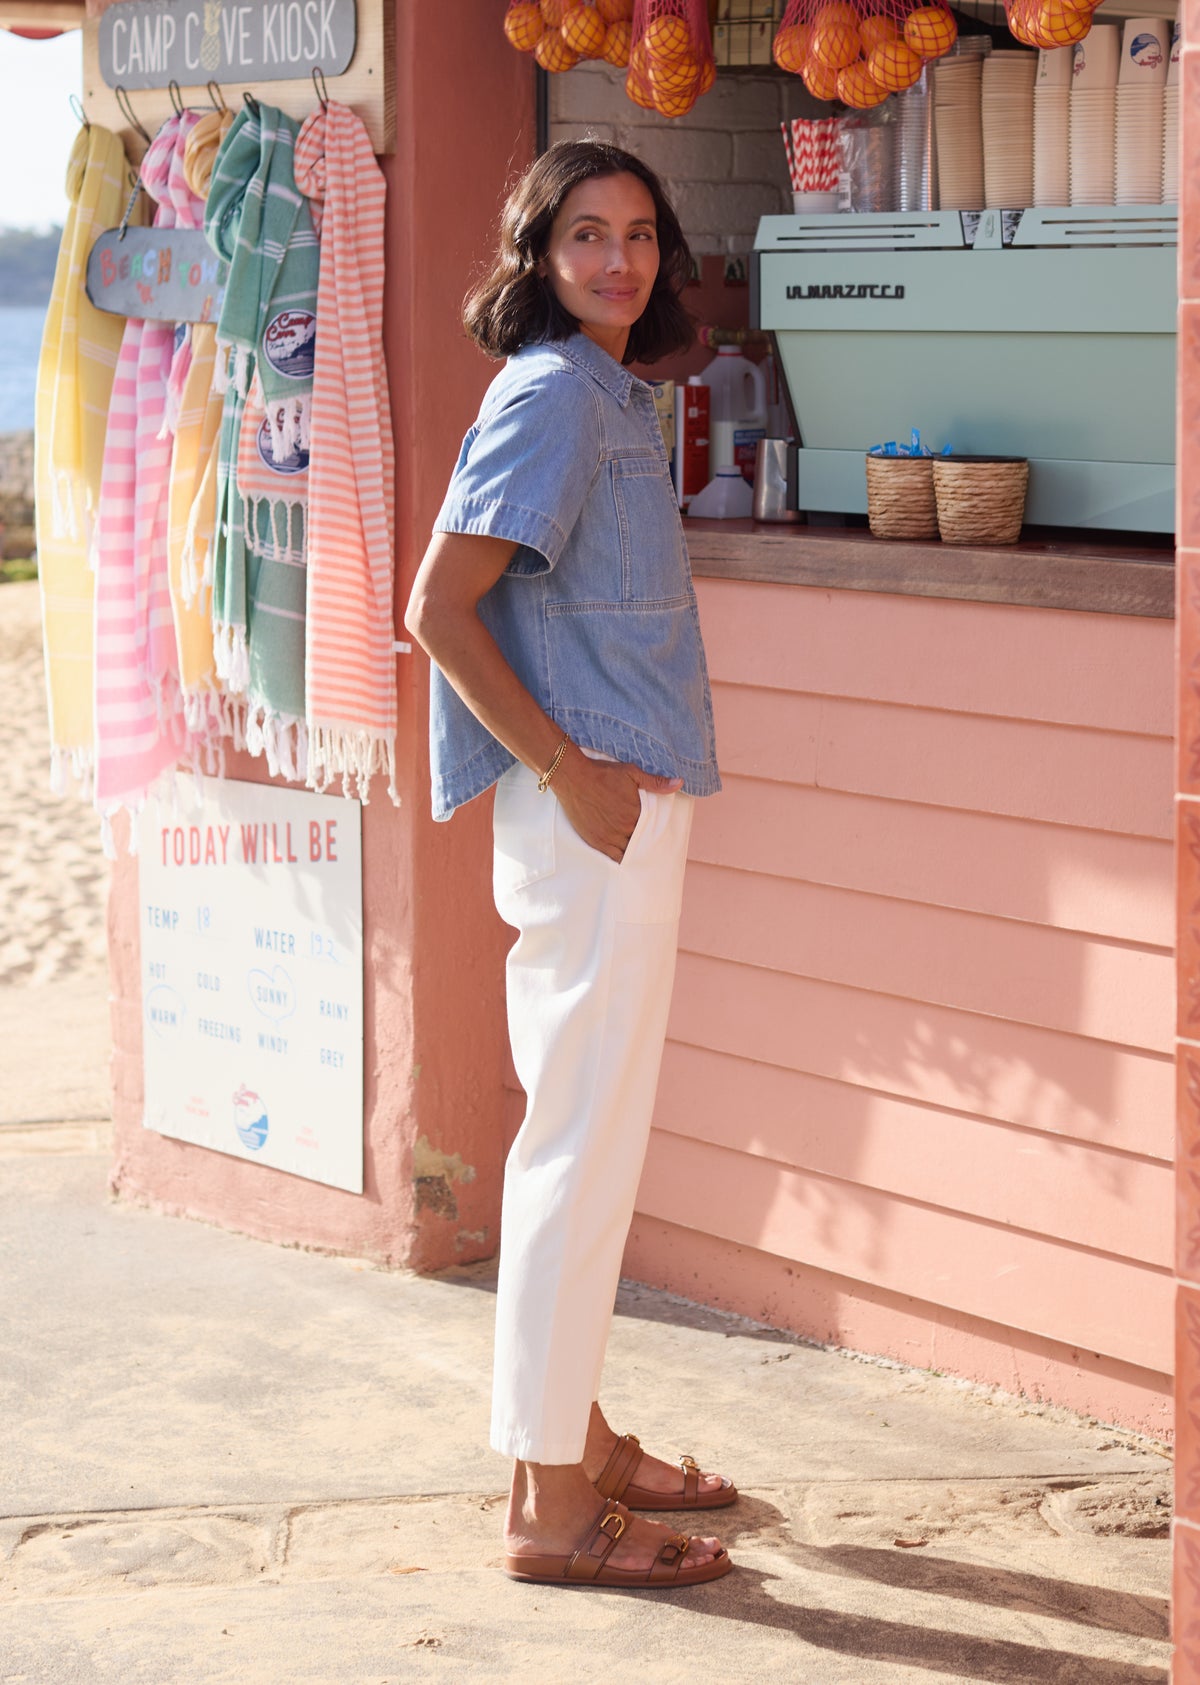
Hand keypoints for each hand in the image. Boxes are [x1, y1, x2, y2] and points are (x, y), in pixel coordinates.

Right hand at [552, 750, 682, 862]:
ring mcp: (609, 837)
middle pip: (641, 842)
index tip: (657, 833)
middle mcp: (624, 828)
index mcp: (636, 813)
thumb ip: (655, 782)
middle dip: (645, 842)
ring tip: (637, 850)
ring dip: (633, 851)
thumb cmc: (602, 773)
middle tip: (649, 844)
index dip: (655, 832)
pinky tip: (624, 858)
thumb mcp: (631, 773)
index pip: (652, 830)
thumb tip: (679, 783)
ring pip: (628, 852)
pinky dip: (620, 858)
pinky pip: (612, 856)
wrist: (573, 778)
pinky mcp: (595, 840)